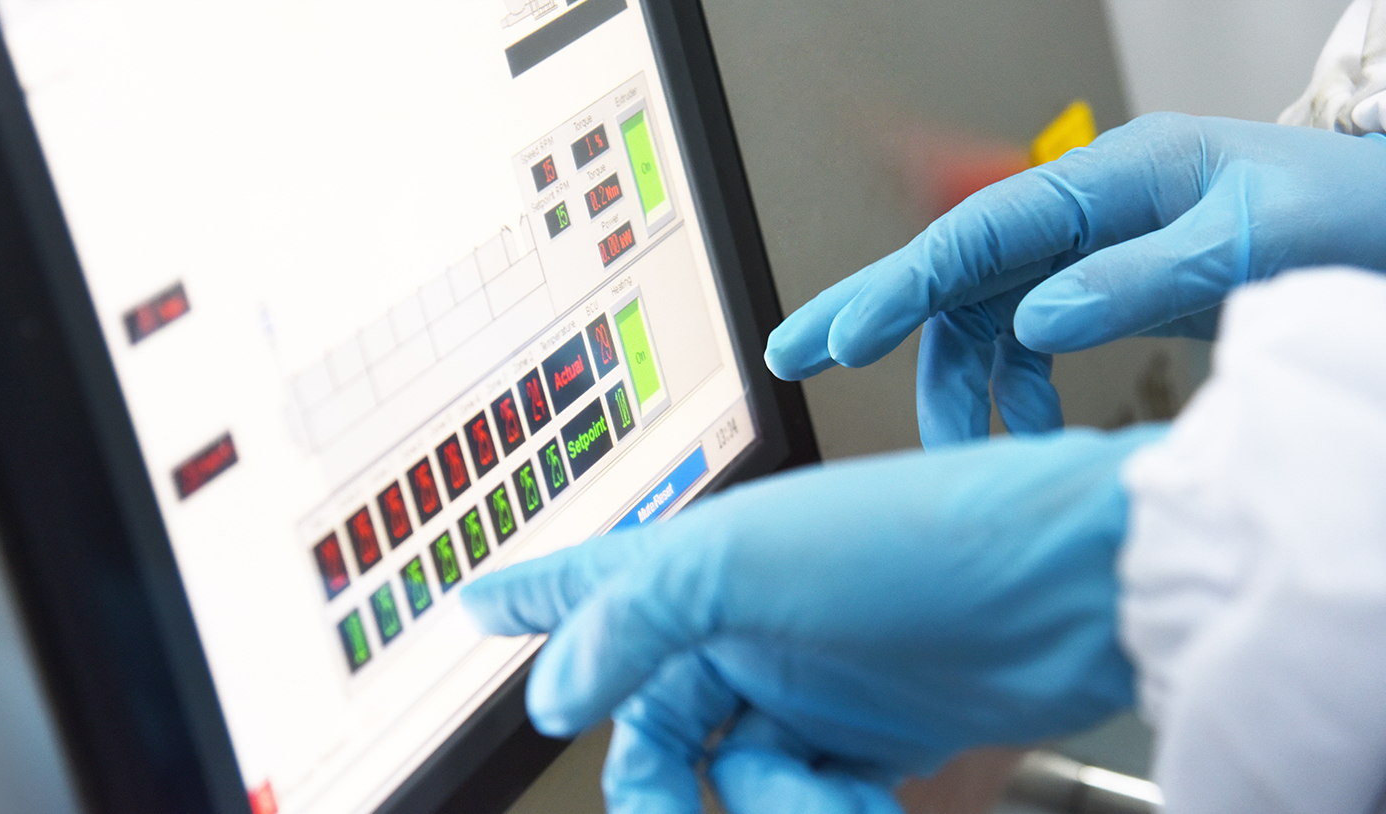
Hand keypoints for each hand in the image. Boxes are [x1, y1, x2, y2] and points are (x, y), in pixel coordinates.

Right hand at [463, 426, 1164, 813]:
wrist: (1075, 587)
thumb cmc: (918, 539)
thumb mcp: (742, 564)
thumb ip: (632, 621)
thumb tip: (555, 693)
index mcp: (700, 562)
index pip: (588, 584)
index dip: (528, 600)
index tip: (475, 608)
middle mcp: (744, 621)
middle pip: (652, 719)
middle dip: (654, 784)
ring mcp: (807, 680)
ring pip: (730, 776)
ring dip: (768, 808)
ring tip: (823, 805)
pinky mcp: (872, 733)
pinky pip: (809, 797)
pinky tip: (856, 809)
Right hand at [763, 113, 1385, 445]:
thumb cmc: (1353, 215)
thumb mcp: (1257, 244)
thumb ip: (1143, 278)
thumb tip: (1036, 324)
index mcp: (1114, 180)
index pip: (976, 236)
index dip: (899, 288)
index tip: (841, 339)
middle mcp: (1088, 213)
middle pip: (955, 269)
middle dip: (874, 314)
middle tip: (796, 355)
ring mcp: (1094, 254)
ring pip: (986, 322)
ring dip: (963, 389)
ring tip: (962, 452)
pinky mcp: (1110, 294)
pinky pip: (1031, 348)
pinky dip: (1018, 399)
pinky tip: (1032, 437)